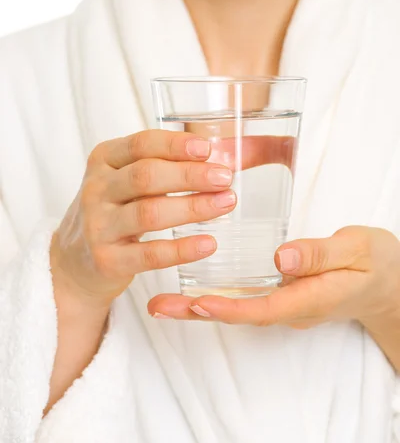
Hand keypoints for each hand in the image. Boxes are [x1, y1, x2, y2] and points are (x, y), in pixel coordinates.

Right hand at [51, 130, 236, 308]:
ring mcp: (98, 226)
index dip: (175, 145)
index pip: (140, 144)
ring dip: (193, 207)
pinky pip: (150, 254)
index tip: (207, 149)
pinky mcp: (107, 261)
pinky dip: (183, 249)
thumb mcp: (124, 180)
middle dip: (190, 175)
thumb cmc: (113, 211)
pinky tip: (208, 243)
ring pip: (149, 213)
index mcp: (103, 160)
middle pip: (146, 176)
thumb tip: (215, 159)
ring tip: (226, 203)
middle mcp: (96, 190)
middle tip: (225, 178)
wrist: (74, 262)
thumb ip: (160, 166)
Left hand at [148, 226, 399, 330]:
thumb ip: (321, 254)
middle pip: (240, 314)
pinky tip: (195, 289)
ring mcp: (287, 304)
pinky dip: (217, 297)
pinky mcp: (283, 295)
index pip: (263, 308)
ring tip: (162, 302)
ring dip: (200, 307)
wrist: (389, 284)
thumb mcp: (358, 249)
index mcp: (311, 297)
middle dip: (198, 313)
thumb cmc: (376, 264)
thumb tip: (281, 259)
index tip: (195, 304)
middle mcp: (293, 307)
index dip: (228, 308)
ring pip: (239, 308)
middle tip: (158, 307)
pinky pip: (246, 299)